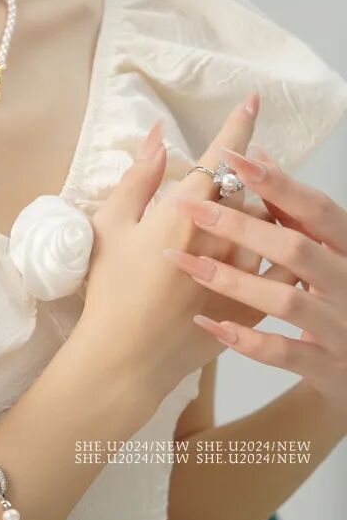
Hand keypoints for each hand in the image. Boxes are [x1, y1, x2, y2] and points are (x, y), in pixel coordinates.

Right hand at [77, 90, 263, 406]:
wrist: (126, 358)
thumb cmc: (111, 290)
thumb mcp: (111, 225)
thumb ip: (138, 177)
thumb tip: (158, 136)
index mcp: (186, 211)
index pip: (222, 156)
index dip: (239, 125)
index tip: (254, 101)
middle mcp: (223, 236)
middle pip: (251, 189)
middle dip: (252, 169)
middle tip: (247, 161)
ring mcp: (242, 272)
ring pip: (269, 226)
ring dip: (268, 208)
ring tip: (258, 204)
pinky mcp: (251, 305)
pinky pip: (283, 272)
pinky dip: (285, 252)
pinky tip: (284, 246)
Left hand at [165, 145, 346, 424]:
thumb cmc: (335, 294)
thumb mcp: (325, 248)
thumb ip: (294, 208)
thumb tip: (257, 153)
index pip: (315, 208)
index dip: (276, 181)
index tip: (232, 157)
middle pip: (297, 248)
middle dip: (241, 226)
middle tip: (192, 209)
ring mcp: (341, 327)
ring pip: (286, 300)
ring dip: (234, 281)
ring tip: (187, 264)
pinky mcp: (327, 366)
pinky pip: (283, 353)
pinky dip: (247, 340)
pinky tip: (210, 324)